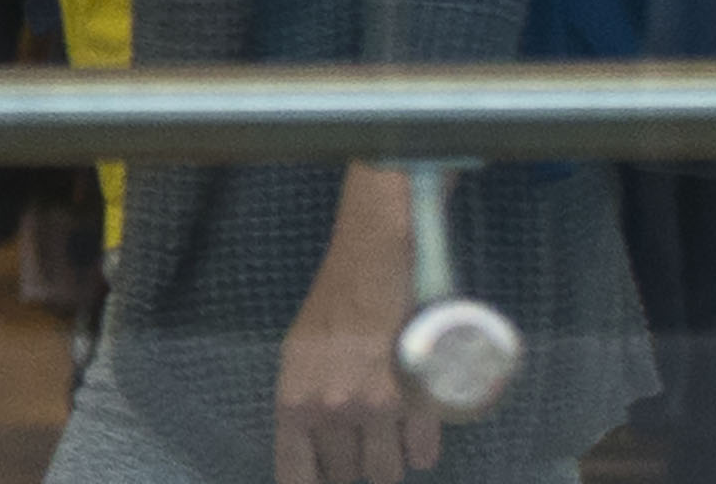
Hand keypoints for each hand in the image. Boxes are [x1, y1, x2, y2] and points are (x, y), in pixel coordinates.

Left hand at [274, 166, 441, 483]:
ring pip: (387, 472)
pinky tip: (416, 426)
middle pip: (347, 476)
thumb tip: (315, 461)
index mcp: (293, 402)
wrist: (371, 255)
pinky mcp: (415, 395)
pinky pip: (422, 452)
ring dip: (391, 457)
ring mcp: (373, 405)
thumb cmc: (333, 307)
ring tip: (389, 428)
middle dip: (356, 463)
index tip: (330, 480)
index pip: (297, 477)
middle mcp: (329, 409)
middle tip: (362, 435)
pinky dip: (422, 446)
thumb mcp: (298, 358)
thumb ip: (303, 409)